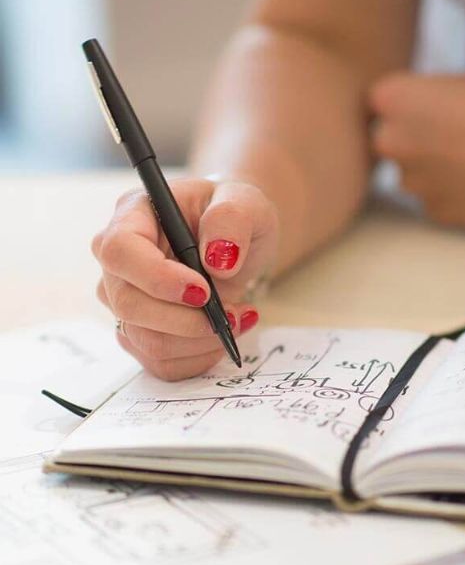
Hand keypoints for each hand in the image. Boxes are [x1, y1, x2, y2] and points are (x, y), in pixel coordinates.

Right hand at [93, 178, 277, 379]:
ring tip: (238, 319)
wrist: (236, 242)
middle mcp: (119, 262)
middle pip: (129, 304)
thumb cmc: (233, 216)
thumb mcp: (246, 202)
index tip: (203, 292)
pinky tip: (224, 334)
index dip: (158, 278)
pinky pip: (163, 362)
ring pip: (146, 341)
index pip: (120, 251)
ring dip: (200, 341)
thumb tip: (218, 259)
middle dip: (187, 320)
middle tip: (233, 313)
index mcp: (133, 216)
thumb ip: (232, 218)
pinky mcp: (142, 331)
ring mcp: (126, 300)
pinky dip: (201, 356)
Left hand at [369, 71, 464, 226]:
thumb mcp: (464, 82)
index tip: (432, 106)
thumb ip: (428, 97)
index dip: (405, 104)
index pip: (379, 102)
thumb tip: (416, 110)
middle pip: (387, 142)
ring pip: (411, 175)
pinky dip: (452, 193)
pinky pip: (435, 200)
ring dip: (432, 169)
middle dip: (410, 139)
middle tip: (452, 135)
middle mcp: (392, 142)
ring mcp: (412, 182)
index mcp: (395, 99)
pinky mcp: (435, 212)